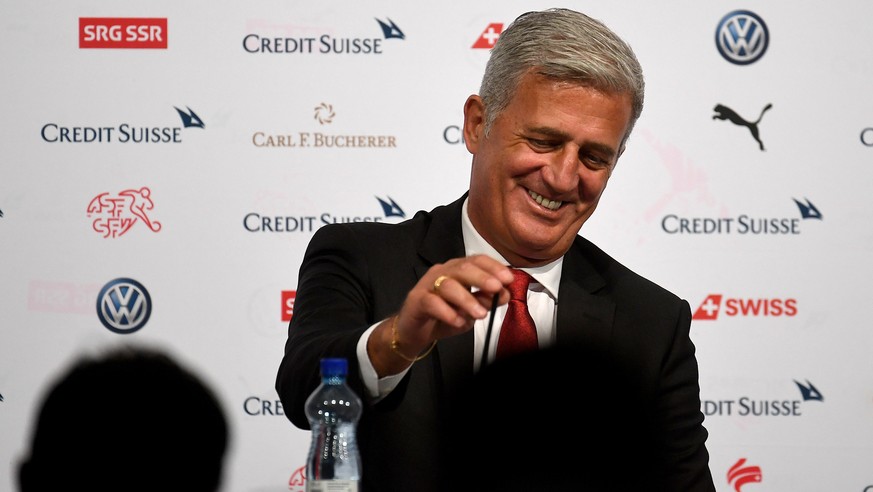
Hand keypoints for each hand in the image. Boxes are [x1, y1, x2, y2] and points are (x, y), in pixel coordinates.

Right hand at [368, 255, 513, 374]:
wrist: (416, 330)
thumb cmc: (445, 315)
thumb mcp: (471, 309)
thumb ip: (486, 300)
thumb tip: (504, 294)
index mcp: (458, 270)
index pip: (476, 260)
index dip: (493, 266)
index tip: (508, 278)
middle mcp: (443, 272)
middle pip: (462, 268)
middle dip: (482, 278)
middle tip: (496, 288)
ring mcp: (428, 284)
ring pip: (448, 286)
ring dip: (467, 299)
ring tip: (480, 314)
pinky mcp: (416, 300)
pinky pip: (432, 302)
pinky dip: (447, 312)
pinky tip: (458, 321)